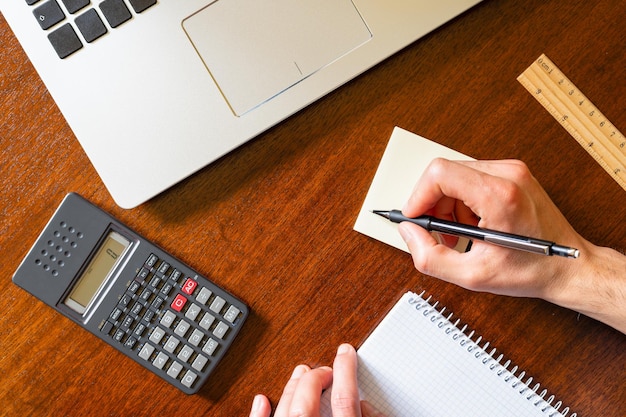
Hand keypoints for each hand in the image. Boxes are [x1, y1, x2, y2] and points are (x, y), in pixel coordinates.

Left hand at [249, 344, 384, 416]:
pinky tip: (261, 400)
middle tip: (325, 369)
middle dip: (315, 378)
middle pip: (307, 401)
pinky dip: (259, 414)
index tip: (345, 353)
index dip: (346, 371)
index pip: (344, 401)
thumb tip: (370, 407)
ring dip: (291, 389)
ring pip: (285, 411)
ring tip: (300, 374)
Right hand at [398, 159, 625, 332]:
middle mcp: (507, 175)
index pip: (439, 173)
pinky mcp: (513, 174)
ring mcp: (512, 171)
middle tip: (437, 231)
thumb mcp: (473, 275)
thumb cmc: (533, 270)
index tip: (414, 216)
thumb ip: (430, 257)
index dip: (418, 195)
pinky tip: (473, 225)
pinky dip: (463, 201)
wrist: (570, 267)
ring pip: (456, 175)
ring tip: (460, 234)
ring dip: (448, 204)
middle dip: (432, 203)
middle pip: (444, 172)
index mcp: (499, 195)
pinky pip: (471, 178)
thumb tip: (409, 233)